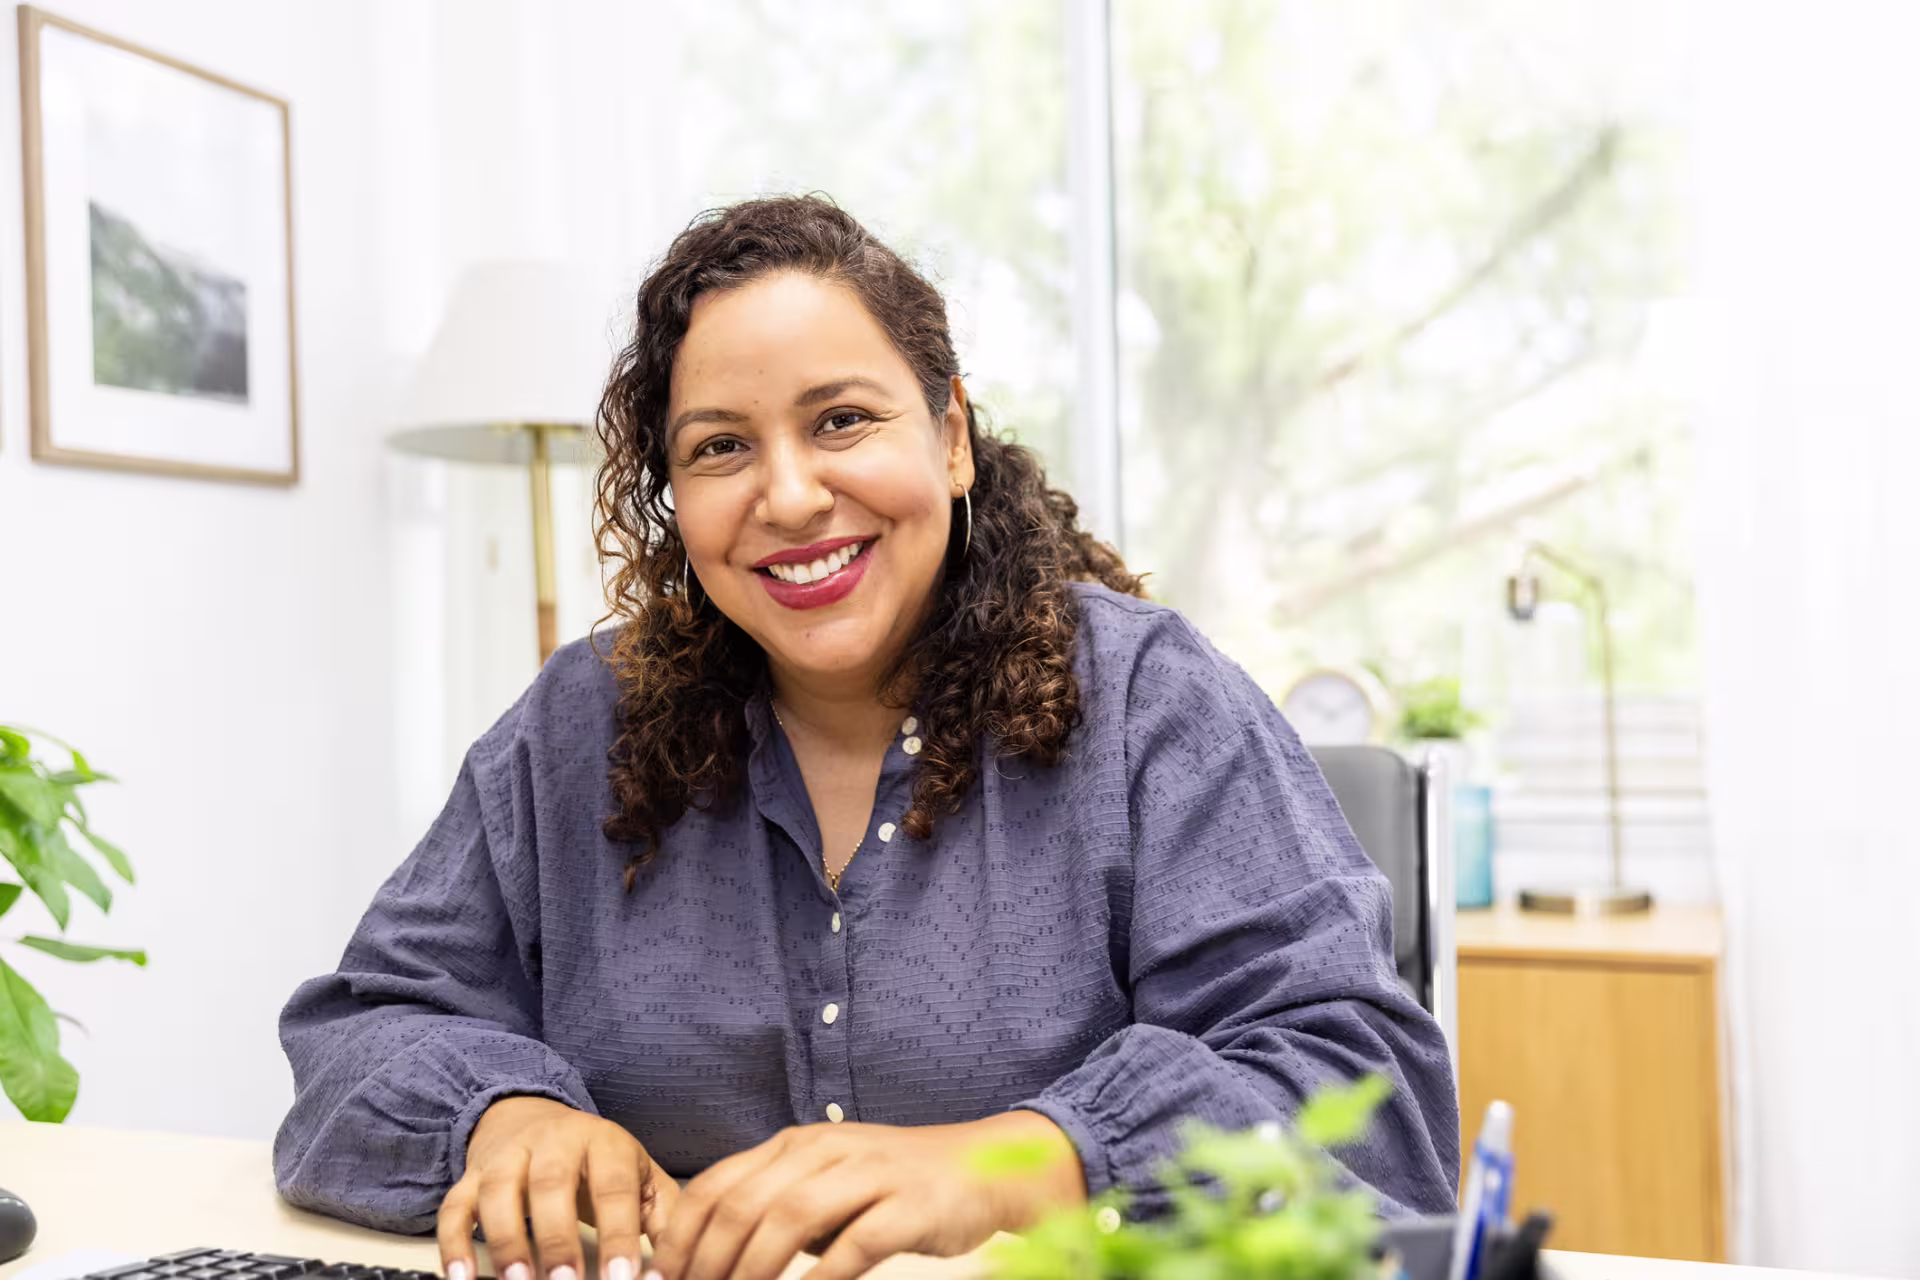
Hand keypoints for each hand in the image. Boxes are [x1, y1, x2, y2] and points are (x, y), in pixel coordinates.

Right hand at [438, 1096, 679, 1279]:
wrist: (533, 1116)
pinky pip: (455, 1206)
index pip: (614, 1186)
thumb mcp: (638, 1174)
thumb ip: (663, 1216)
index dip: (619, 1234)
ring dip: (506, 1242)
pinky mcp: (472, 1176)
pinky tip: (461, 1278)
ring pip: (500, 1192)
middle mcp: (553, 1142)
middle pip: (552, 1183)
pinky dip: (453, 1242)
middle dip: (558, 1238)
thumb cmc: (597, 1160)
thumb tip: (678, 1263)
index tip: (622, 1279)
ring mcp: (508, 1157)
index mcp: (604, 1142)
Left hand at [648, 1111, 1083, 1279]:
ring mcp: (868, 1174)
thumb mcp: (827, 1180)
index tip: (665, 1278)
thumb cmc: (894, 1183)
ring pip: (790, 1219)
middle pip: (745, 1203)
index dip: (682, 1236)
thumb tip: (711, 1259)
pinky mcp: (908, 1206)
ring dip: (753, 1269)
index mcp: (796, 1144)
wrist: (982, 1165)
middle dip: (708, 1261)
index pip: (716, 1184)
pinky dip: (820, 1279)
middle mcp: (826, 1150)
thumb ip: (777, 1204)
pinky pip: (853, 1245)